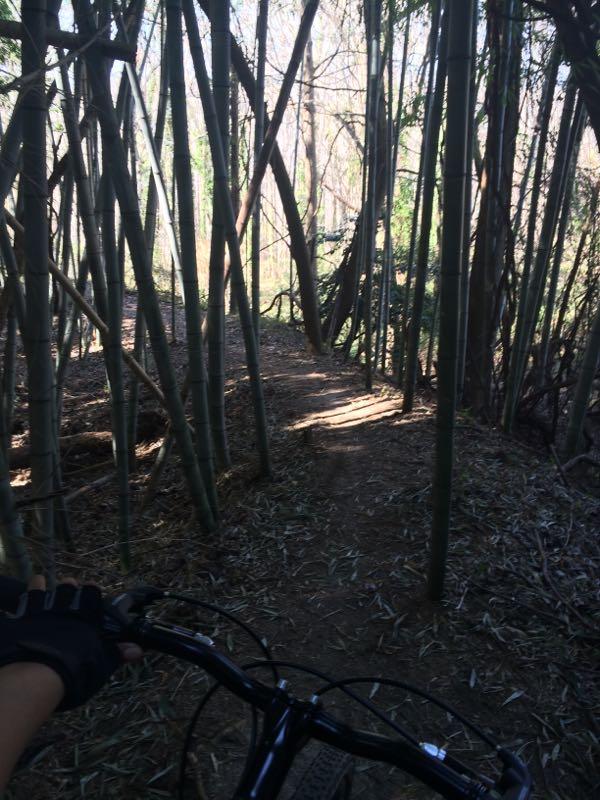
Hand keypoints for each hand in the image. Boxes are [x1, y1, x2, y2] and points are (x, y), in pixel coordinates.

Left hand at [0, 575, 142, 710]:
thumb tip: (138, 650)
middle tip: (70, 585)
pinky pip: (19, 604)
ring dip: (42, 585)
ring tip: (41, 582)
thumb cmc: (75, 672)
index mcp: (85, 615)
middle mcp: (63, 607)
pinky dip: (20, 600)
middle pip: (67, 587)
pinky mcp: (18, 621)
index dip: (92, 590)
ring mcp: (39, 611)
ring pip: (41, 588)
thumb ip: (118, 654)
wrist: (37, 677)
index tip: (92, 588)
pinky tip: (19, 600)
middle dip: (69, 586)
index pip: (92, 593)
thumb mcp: (102, 665)